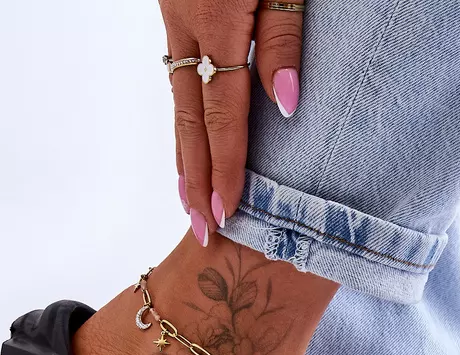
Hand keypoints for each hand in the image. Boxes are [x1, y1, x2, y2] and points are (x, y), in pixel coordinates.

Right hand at [160, 1, 303, 242]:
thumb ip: (282, 35)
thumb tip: (284, 102)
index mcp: (217, 16)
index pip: (222, 109)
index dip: (224, 164)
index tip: (226, 210)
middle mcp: (186, 21)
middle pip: (189, 116)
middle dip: (195, 178)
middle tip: (201, 227)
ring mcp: (175, 12)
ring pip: (177, 97)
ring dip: (185, 151)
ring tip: (189, 198)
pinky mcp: (176, 4)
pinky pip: (178, 73)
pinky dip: (184, 114)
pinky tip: (190, 137)